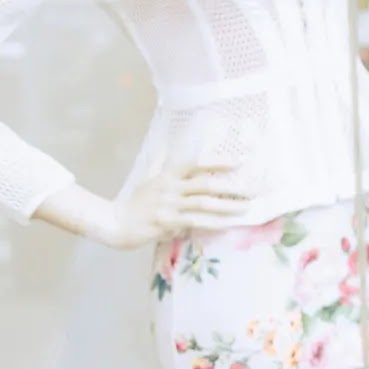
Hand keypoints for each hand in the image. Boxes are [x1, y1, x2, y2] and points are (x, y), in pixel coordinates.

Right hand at [100, 163, 251, 248]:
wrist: (115, 223)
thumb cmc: (135, 201)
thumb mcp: (147, 178)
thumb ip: (160, 162)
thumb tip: (167, 143)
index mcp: (167, 175)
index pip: (195, 163)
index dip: (217, 161)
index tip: (239, 161)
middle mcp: (169, 188)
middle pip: (205, 184)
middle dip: (231, 186)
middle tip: (252, 189)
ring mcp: (167, 205)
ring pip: (203, 204)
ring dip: (227, 206)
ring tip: (246, 207)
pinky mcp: (166, 222)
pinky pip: (195, 222)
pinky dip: (213, 223)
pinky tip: (228, 224)